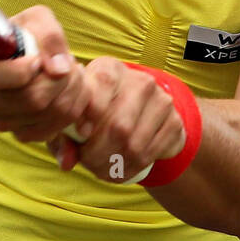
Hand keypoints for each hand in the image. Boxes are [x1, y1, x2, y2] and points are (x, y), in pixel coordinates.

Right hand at [0, 5, 90, 140]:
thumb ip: (49, 36)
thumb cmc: (25, 36)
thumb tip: (59, 69)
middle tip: (71, 63)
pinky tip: (72, 91)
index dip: (23, 69)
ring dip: (74, 91)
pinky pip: (56, 128)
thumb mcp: (36, 20)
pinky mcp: (20, 134)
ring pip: (50, 114)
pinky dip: (74, 108)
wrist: (19, 59)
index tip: (37, 59)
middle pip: (32, 99)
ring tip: (73, 73)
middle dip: (64, 79)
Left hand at [46, 57, 185, 182]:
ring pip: (134, 144)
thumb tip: (66, 162)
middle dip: (98, 153)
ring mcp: (161, 101)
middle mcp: (139, 80)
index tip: (81, 133)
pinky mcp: (174, 122)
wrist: (140, 113)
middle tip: (88, 163)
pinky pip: (150, 154)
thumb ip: (65, 137)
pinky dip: (131, 170)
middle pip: (119, 124)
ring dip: (114, 165)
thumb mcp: (77, 116)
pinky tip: (119, 171)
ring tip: (100, 169)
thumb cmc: (97, 113)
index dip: (90, 111)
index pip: (102, 83)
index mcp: (110, 69)